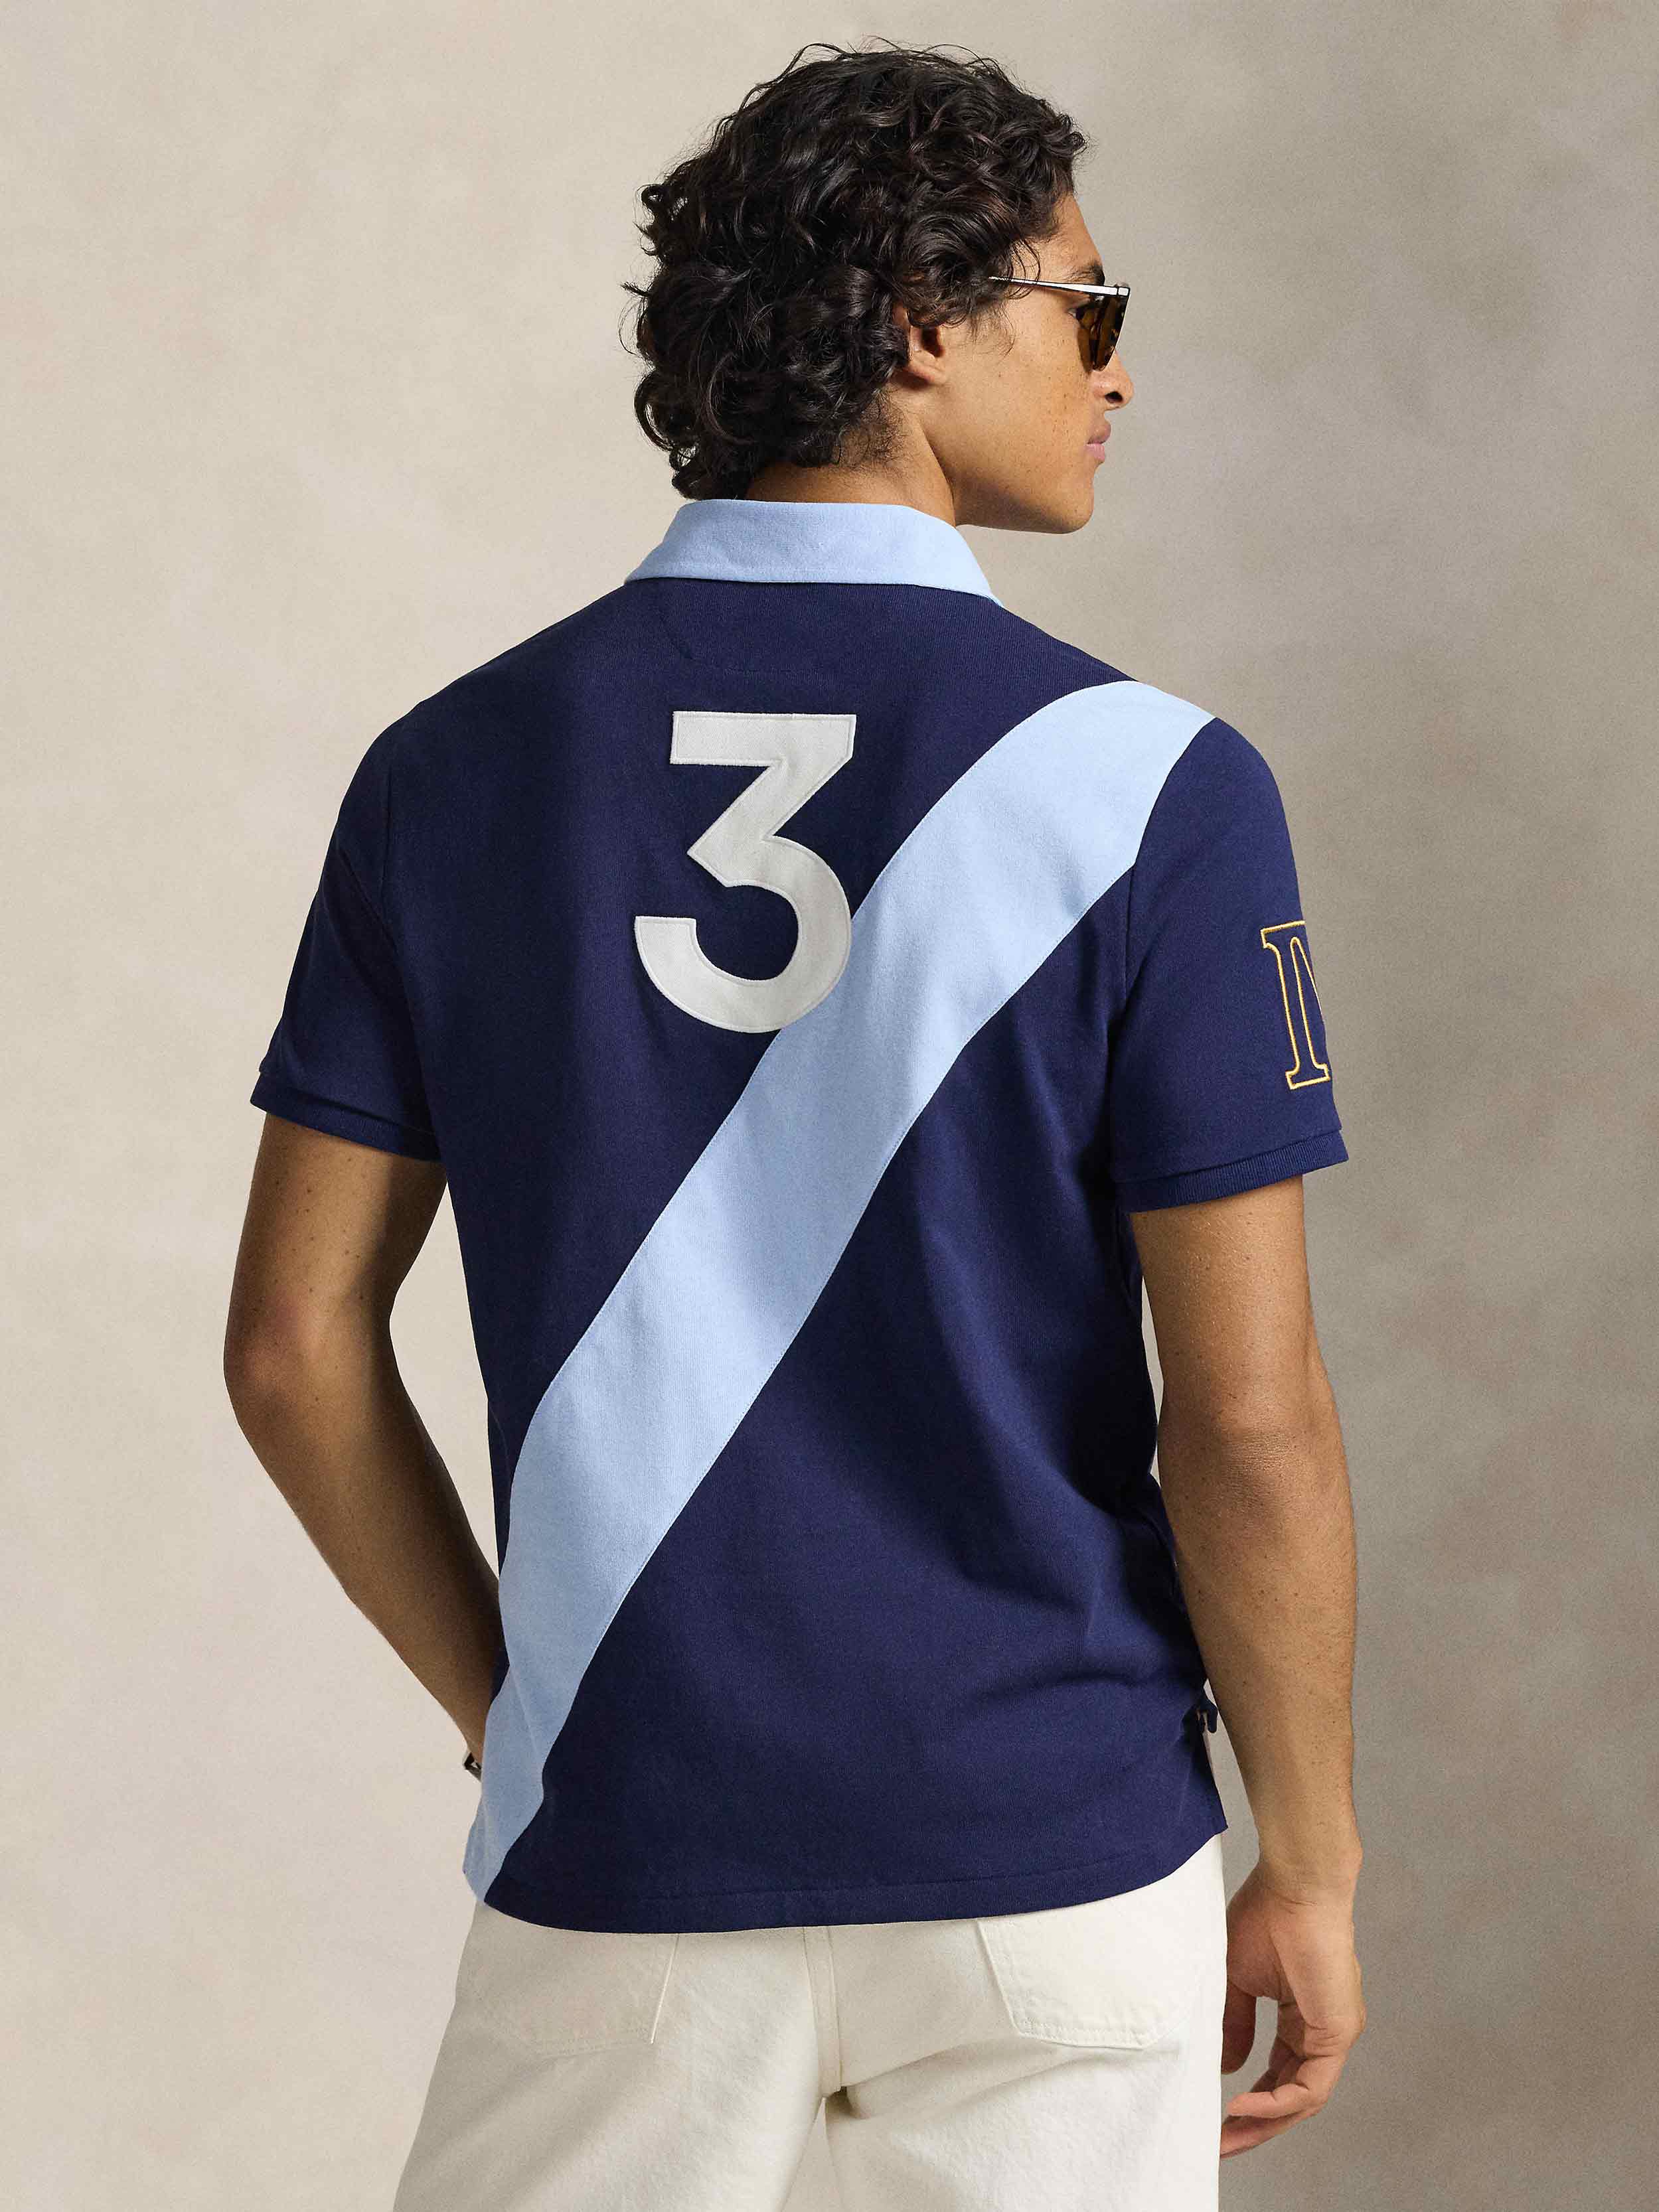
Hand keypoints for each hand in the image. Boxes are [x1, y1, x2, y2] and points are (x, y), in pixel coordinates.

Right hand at [1219, 1860, 1365, 2156]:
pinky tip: (1244, 2105)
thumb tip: (1228, 2066)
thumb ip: (1235, 2023)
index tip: (1217, 2118)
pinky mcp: (1339, 2032)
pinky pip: (1309, 2087)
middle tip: (1221, 2145)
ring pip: (1302, 2099)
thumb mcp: (1237, 1978)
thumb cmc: (1266, 1916)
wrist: (1295, 1885)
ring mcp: (1335, 2033)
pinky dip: (1276, 2102)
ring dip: (1264, 2122)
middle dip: (1256, 2124)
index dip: (1250, 2099)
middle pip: (1291, 2095)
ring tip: (1228, 2134)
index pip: (1279, 2073)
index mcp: (1302, 2017)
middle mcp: (1323, 2030)